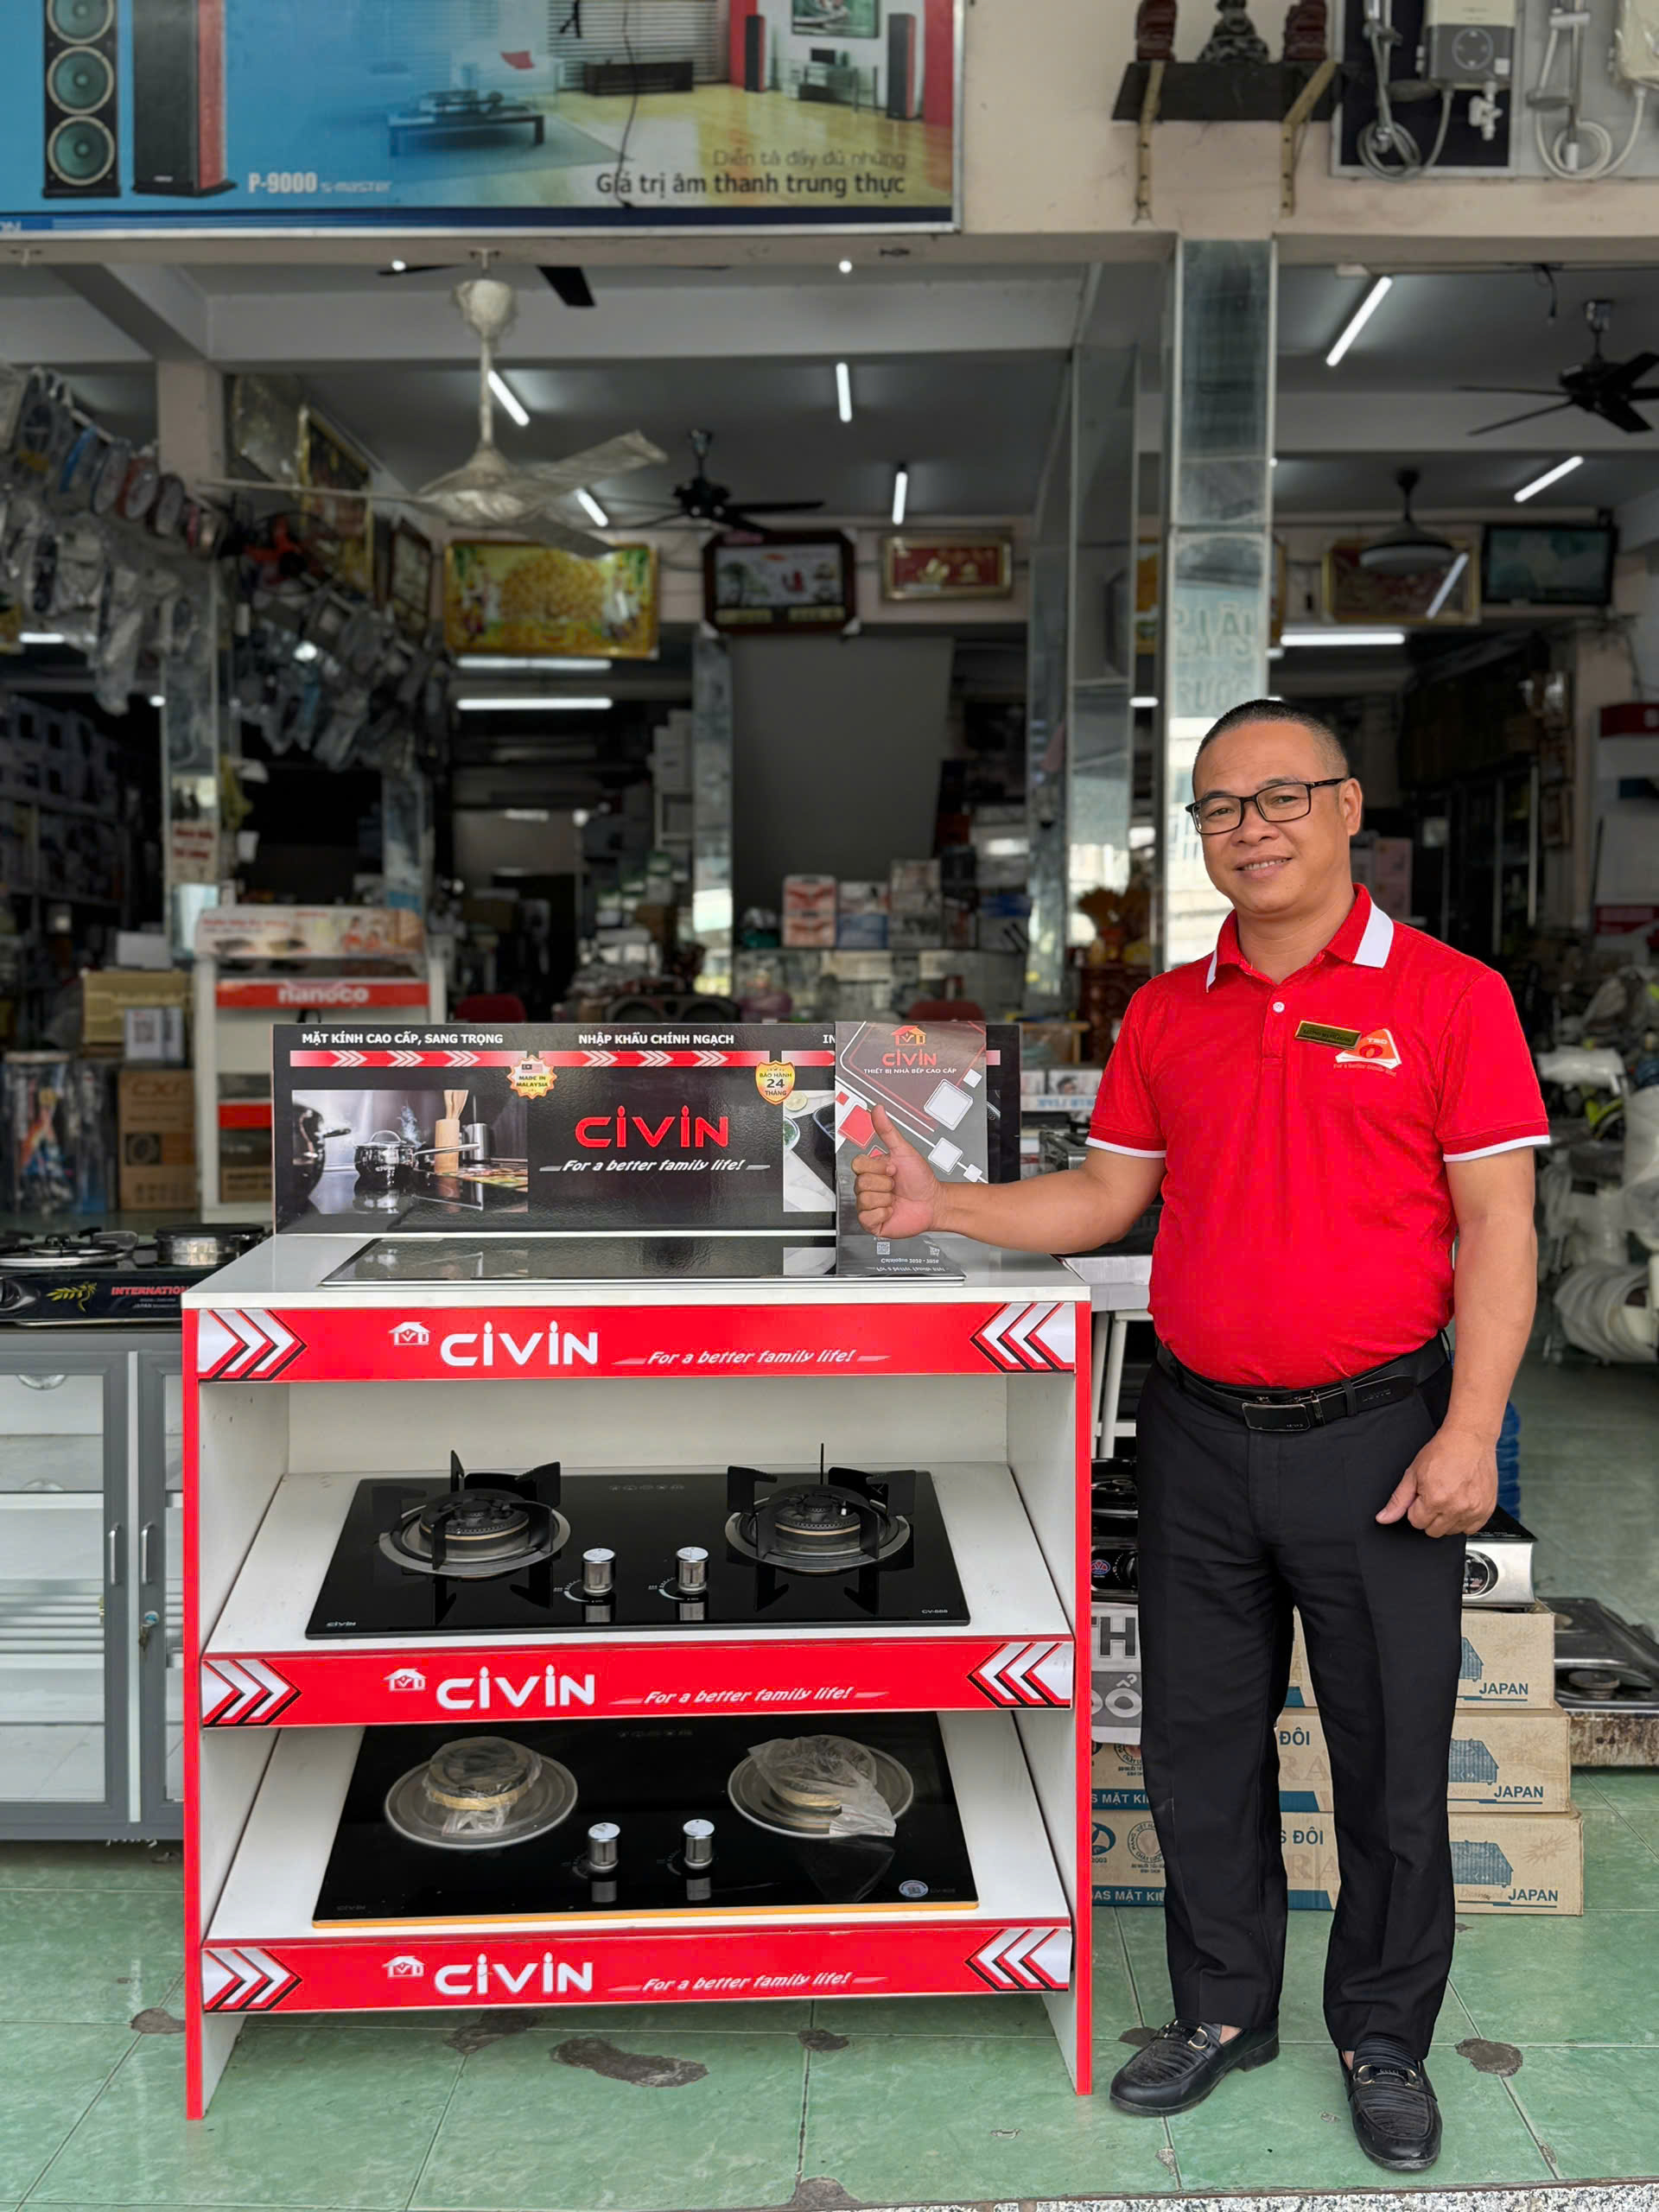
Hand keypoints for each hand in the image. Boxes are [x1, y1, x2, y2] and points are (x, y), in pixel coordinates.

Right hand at [849, 1104, 939, 1239]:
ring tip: (895, 1198)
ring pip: (864, 1200)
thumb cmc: (921, 1179)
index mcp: (872, 1170)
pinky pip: (867, 1217)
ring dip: (886, 1199)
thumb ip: (887, 1131)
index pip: (858, 1164)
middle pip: (861, 1183)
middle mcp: (869, 1187)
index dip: (877, 1167)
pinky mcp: (872, 1222)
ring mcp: (869, 1205)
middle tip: (896, 1185)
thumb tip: (878, 1110)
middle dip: (885, 1183)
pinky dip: (884, 1213)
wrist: (934, 1202)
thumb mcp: (904, 1151)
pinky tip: (892, 1210)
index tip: (893, 1168)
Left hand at [1375, 1424, 1497, 1538]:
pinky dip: (1464, 1520)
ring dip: (1447, 1519)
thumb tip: (1384, 1518)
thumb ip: (1398, 1500)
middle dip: (1429, 1516)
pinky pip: (1471, 1529)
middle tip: (1435, 1496)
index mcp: (1435, 1500)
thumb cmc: (1443, 1451)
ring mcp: (1474, 1510)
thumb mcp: (1413, 1473)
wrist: (1469, 1439)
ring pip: (1452, 1531)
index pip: (1416, 1522)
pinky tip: (1461, 1502)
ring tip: (1449, 1496)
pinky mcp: (1486, 1510)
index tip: (1422, 1496)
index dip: (1415, 1509)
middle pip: (1433, 1531)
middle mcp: (1456, 1508)